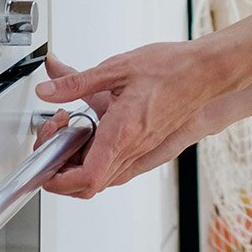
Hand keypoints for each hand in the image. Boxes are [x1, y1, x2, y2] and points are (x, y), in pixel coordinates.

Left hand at [31, 40, 232, 198]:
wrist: (207, 72)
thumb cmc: (172, 68)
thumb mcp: (117, 68)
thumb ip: (76, 82)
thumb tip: (47, 91)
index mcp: (123, 131)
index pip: (86, 177)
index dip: (59, 181)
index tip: (44, 167)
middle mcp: (134, 147)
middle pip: (90, 183)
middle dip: (63, 170)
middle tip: (55, 140)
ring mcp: (143, 150)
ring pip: (103, 177)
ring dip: (80, 163)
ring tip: (71, 131)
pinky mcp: (149, 146)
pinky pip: (117, 166)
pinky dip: (97, 158)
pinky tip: (93, 131)